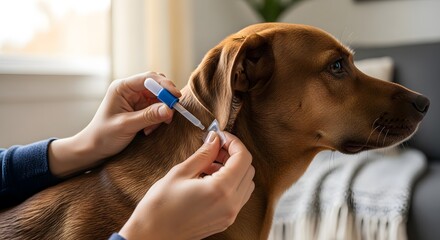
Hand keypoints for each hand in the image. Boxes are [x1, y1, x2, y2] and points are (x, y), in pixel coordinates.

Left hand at [48, 72, 180, 176]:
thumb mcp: (126, 126)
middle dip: (165, 100)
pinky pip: (156, 109)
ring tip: (151, 128)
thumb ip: (148, 116)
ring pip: (159, 99)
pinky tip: (148, 130)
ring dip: (161, 112)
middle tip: (170, 114)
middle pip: (156, 86)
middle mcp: (130, 90)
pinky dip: (157, 119)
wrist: (94, 148)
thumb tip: (169, 109)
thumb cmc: (103, 135)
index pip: (148, 78)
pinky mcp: (140, 109)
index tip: (176, 97)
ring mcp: (136, 99)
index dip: (164, 86)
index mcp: (122, 87)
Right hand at [119, 131, 254, 239]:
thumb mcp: (180, 173)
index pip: (243, 158)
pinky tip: (209, 179)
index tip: (220, 136)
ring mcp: (229, 215)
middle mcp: (231, 204)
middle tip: (215, 147)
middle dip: (234, 154)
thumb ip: (203, 154)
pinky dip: (231, 183)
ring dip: (234, 169)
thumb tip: (215, 139)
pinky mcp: (225, 221)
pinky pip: (239, 197)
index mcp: (221, 190)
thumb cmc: (160, 206)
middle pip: (249, 170)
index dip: (234, 142)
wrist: (151, 235)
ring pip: (246, 183)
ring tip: (210, 164)